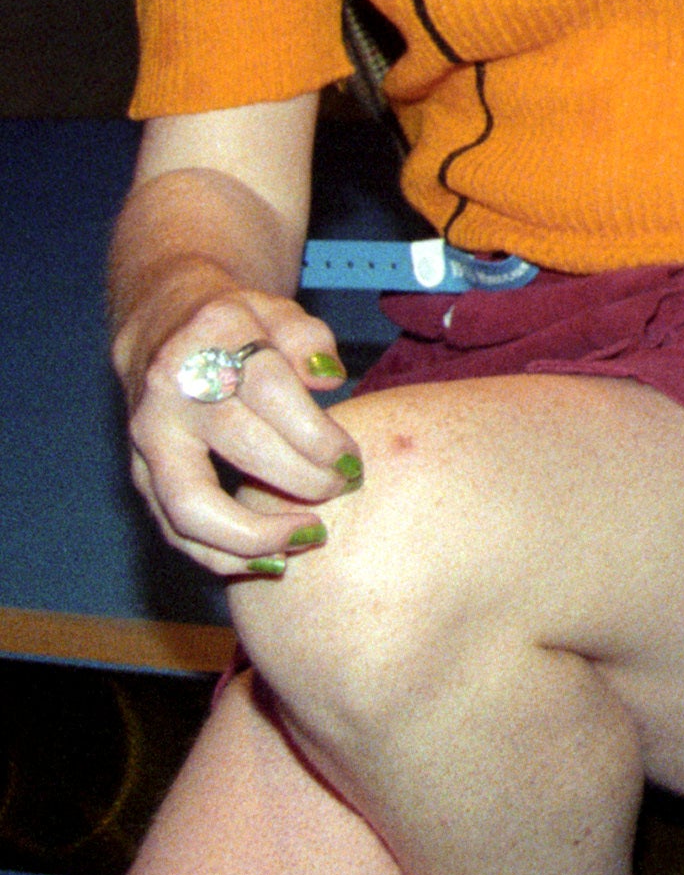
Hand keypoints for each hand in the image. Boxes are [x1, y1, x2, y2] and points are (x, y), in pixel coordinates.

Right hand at [122, 287, 354, 576]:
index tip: (353, 461)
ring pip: (191, 506)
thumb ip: (309, 340)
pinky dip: (219, 556)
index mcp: (210, 341)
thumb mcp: (277, 311)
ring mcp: (147, 441)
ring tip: (309, 539)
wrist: (163, 328)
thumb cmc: (238, 324)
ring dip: (255, 536)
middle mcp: (171, 394)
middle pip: (241, 447)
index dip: (317, 433)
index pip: (270, 391)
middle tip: (343, 489)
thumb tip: (328, 379)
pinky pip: (173, 530)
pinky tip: (269, 563)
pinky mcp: (139, 477)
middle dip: (302, 478)